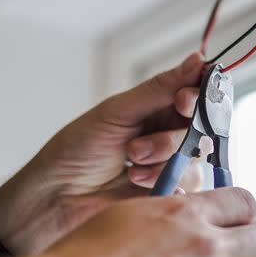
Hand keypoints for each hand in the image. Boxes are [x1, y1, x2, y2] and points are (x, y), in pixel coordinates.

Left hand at [0, 53, 206, 255]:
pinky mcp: (169, 190)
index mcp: (156, 105)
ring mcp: (169, 162)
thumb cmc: (77, 149)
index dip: (197, 95)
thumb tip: (196, 59)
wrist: (57, 197)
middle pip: (198, 127)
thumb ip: (160, 89)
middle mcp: (166, 131)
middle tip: (136, 148)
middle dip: (167, 139)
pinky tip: (138, 185)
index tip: (182, 101)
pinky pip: (188, 187)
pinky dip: (165, 184)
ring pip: (193, 158)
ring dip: (161, 162)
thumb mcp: (117, 112)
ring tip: (130, 168)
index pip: (195, 92)